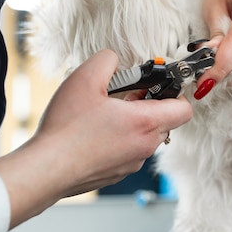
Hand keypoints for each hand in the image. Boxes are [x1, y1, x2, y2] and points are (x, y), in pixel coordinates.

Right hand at [0, 49, 191, 227]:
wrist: (47, 169)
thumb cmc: (66, 129)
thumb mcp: (85, 78)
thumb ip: (107, 60)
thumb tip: (114, 59)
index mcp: (145, 123)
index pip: (184, 110)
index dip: (175, 93)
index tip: (157, 85)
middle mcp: (145, 146)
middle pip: (166, 122)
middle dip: (151, 105)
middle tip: (126, 95)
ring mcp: (133, 163)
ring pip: (148, 137)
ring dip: (135, 122)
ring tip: (107, 113)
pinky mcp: (118, 173)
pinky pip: (131, 151)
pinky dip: (122, 139)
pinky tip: (96, 132)